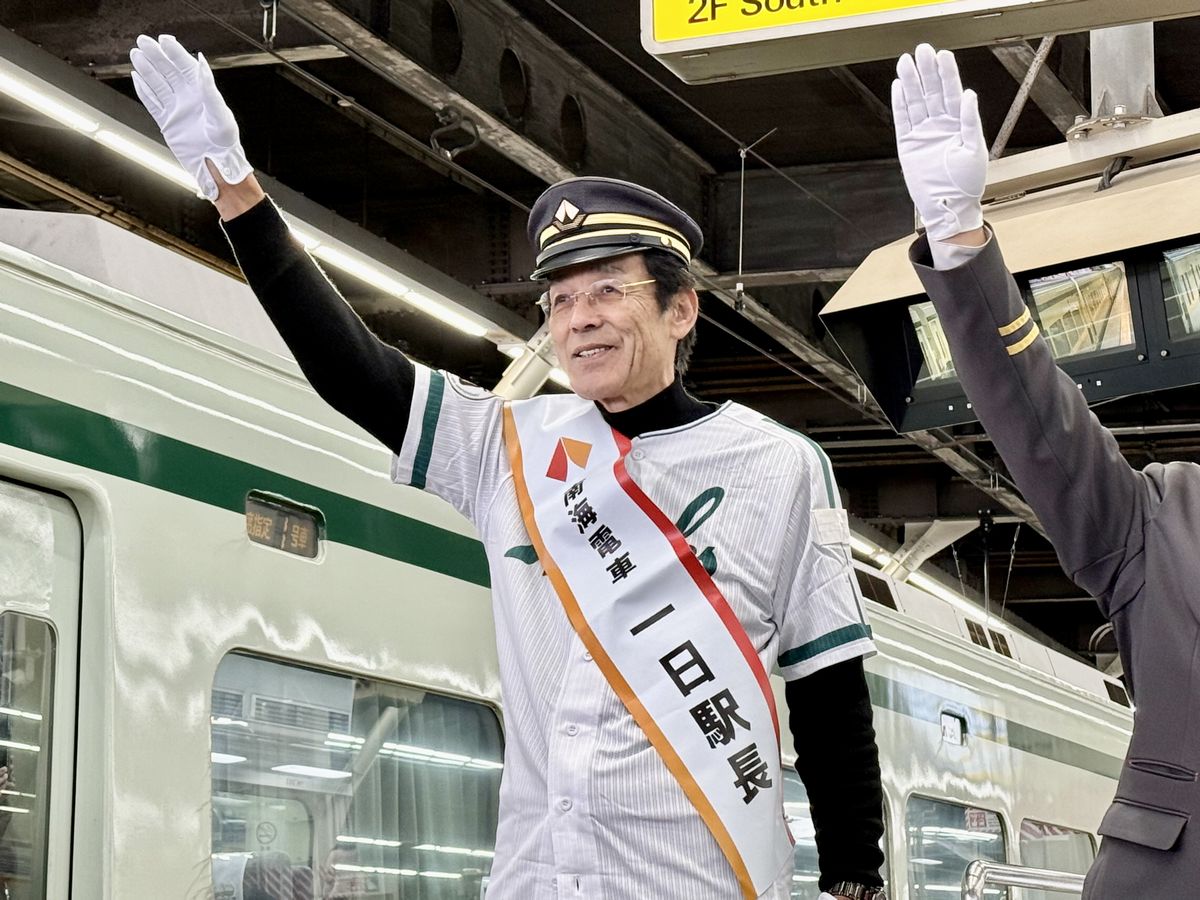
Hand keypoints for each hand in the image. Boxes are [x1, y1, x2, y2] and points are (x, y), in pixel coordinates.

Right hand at [129, 34, 252, 200]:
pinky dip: (144, 91)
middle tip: (142, 41)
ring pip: (158, 84)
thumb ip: (209, 89)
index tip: (163, 39)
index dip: (174, 52)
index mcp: (203, 93)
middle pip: (168, 71)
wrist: (216, 164)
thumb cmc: (225, 141)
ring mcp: (176, 109)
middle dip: (156, 55)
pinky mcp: (167, 122)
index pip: (186, 67)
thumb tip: (201, 63)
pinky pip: (152, 103)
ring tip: (135, 54)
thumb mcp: (220, 114)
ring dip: (147, 69)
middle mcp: (188, 98)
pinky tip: (136, 77)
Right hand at [891, 43, 986, 240]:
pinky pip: (902, 121)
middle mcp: (940, 125)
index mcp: (959, 124)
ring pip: (915, 102)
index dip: (947, 74)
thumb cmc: (967, 183)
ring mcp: (923, 134)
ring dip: (911, 82)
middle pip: (931, 92)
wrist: (949, 207)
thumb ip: (970, 122)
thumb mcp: (975, 151)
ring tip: (905, 62)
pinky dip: (900, 104)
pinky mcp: (908, 146)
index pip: (952, 92)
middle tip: (921, 51)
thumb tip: (968, 95)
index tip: (942, 55)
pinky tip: (898, 86)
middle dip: (926, 71)